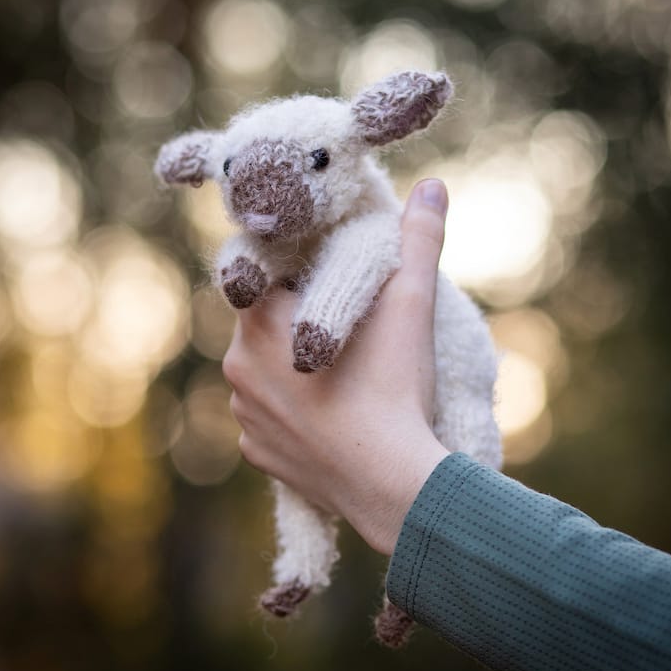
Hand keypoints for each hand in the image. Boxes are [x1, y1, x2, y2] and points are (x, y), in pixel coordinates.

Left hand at [222, 180, 449, 554]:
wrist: (392, 484)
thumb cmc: (396, 388)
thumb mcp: (411, 306)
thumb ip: (418, 240)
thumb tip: (433, 185)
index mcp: (262, 321)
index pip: (263, 274)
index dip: (297, 273)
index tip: (327, 280)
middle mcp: (238, 365)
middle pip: (263, 325)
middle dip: (297, 321)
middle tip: (345, 333)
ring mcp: (243, 414)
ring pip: (262, 372)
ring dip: (290, 368)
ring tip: (339, 378)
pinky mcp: (256, 452)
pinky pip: (267, 419)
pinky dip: (290, 413)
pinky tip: (327, 417)